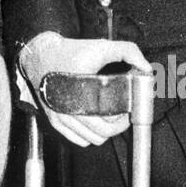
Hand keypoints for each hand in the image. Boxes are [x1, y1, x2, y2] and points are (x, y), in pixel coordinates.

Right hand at [18, 31, 151, 146]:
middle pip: (102, 133)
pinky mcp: (54, 120)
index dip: (123, 120)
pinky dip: (89, 136)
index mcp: (83, 93)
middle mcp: (69, 109)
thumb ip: (128, 51)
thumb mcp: (101, 46)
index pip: (108, 121)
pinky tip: (94, 122)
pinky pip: (78, 140)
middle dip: (117, 127)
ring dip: (103, 132)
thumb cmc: (69, 52)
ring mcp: (60, 117)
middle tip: (123, 116)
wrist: (40, 55)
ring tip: (109, 118)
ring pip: (91, 140)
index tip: (129, 111)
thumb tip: (145, 67)